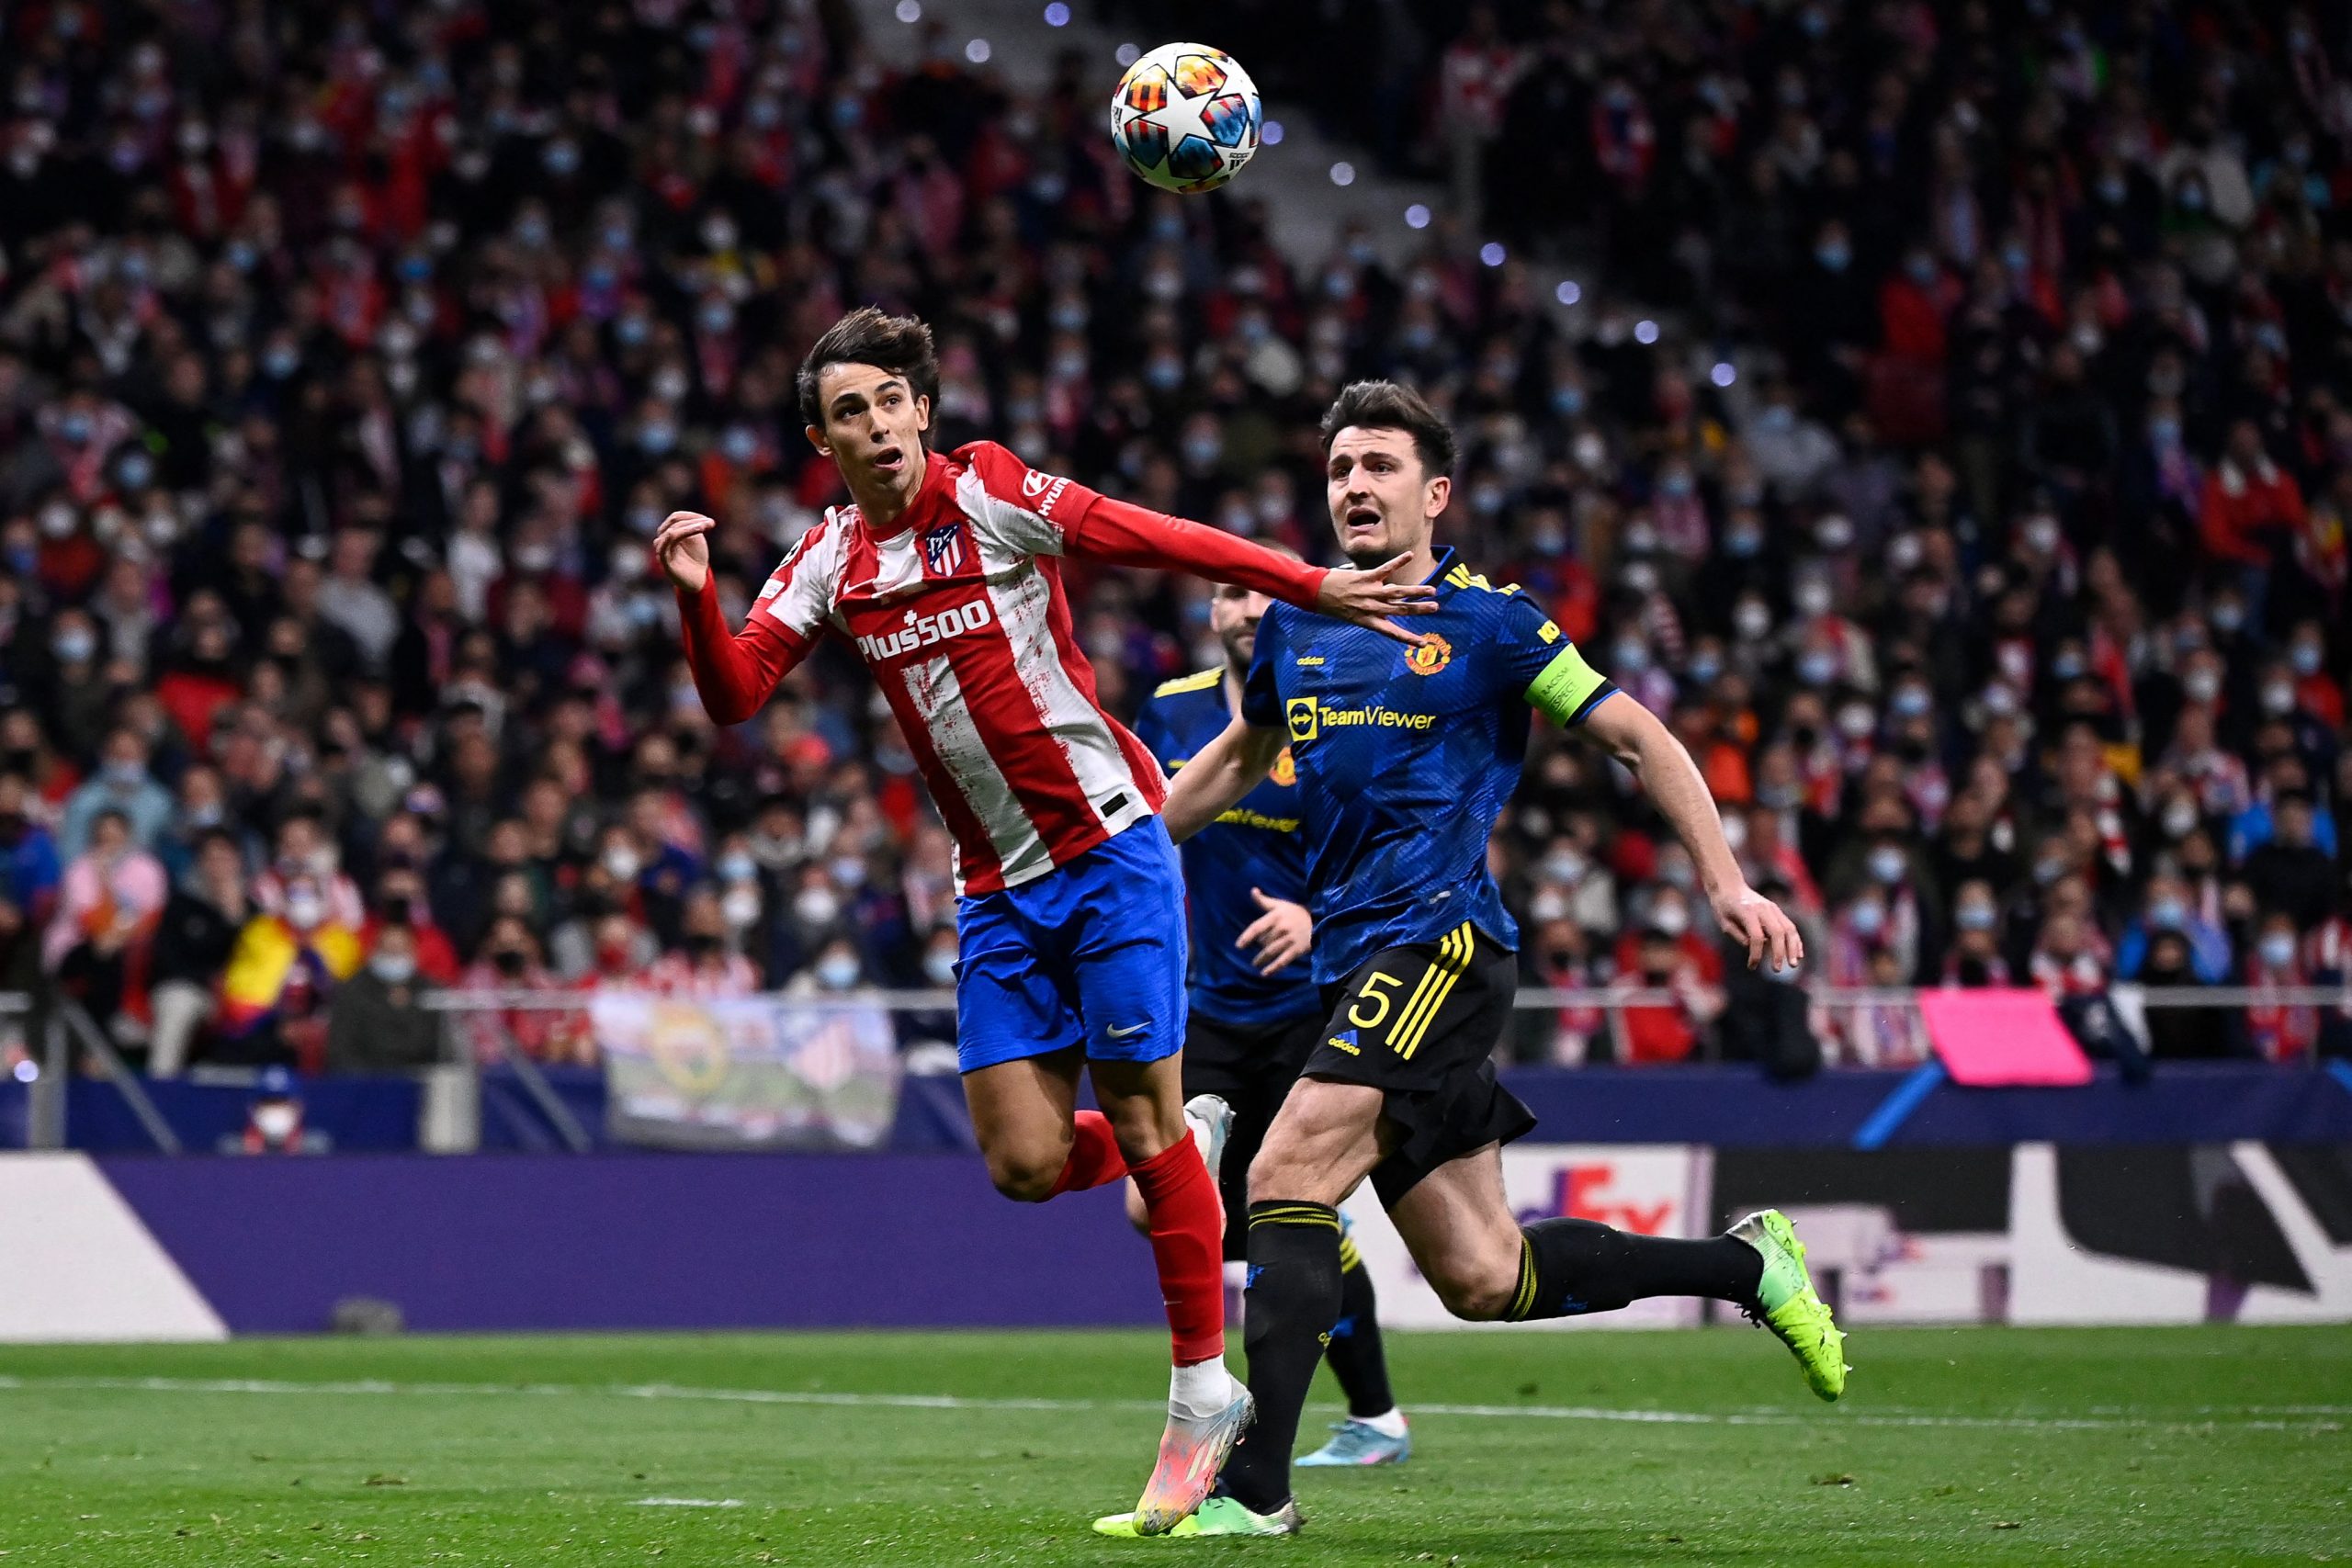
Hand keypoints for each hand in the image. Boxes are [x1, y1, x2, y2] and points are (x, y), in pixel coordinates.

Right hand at [652, 510, 714, 592]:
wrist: (697, 578)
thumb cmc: (696, 557)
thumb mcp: (697, 539)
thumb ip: (697, 527)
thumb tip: (708, 520)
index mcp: (669, 532)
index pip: (676, 517)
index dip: (692, 516)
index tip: (709, 521)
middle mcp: (663, 540)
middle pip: (673, 523)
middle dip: (692, 521)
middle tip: (710, 523)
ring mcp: (662, 550)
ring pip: (671, 533)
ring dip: (688, 528)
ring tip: (703, 528)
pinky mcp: (665, 562)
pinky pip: (663, 548)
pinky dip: (670, 539)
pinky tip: (679, 533)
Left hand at [1236, 887, 1311, 974]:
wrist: (1320, 920)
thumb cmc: (1296, 913)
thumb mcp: (1280, 905)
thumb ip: (1264, 901)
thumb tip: (1252, 890)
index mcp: (1276, 916)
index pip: (1257, 927)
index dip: (1246, 937)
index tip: (1239, 946)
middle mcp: (1282, 928)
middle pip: (1263, 941)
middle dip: (1260, 946)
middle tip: (1260, 949)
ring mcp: (1290, 939)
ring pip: (1270, 951)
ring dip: (1261, 959)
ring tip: (1255, 964)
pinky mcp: (1298, 949)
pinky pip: (1282, 961)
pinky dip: (1273, 968)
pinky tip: (1264, 974)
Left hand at [1315, 553, 1437, 645]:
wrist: (1316, 593)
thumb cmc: (1334, 606)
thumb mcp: (1354, 616)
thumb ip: (1372, 614)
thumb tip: (1388, 610)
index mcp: (1369, 621)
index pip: (1393, 633)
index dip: (1409, 639)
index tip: (1423, 644)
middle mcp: (1372, 608)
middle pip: (1401, 610)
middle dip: (1419, 609)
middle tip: (1435, 608)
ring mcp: (1370, 593)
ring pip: (1397, 592)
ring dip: (1416, 591)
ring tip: (1432, 591)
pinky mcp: (1366, 578)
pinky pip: (1385, 569)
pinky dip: (1398, 562)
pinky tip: (1410, 556)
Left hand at [1712, 883, 1803, 971]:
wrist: (1730, 886)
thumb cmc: (1723, 906)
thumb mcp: (1724, 922)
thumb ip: (1738, 935)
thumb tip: (1752, 947)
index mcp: (1747, 911)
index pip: (1756, 936)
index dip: (1756, 954)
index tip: (1751, 966)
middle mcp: (1763, 909)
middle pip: (1777, 932)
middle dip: (1779, 953)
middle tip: (1777, 970)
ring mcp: (1773, 908)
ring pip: (1789, 929)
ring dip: (1793, 948)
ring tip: (1793, 964)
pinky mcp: (1777, 910)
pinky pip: (1790, 926)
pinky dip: (1795, 940)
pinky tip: (1798, 954)